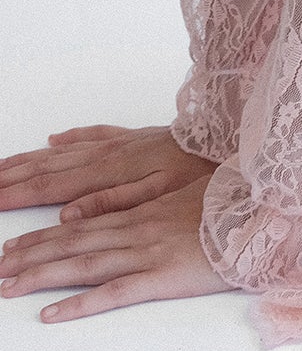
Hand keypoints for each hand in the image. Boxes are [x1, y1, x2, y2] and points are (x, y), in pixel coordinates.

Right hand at [0, 124, 216, 220]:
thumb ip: (112, 203)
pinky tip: (54, 139)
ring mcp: (122, 142)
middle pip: (49, 169)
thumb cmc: (201, 171)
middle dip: (13, 179)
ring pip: (64, 152)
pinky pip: (92, 135)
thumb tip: (67, 214)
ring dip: (30, 160)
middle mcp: (110, 155)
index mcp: (111, 173)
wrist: (230, 138)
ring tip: (3, 167)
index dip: (18, 195)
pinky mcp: (136, 137)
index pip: (52, 188)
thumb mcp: (160, 195)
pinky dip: (68, 139)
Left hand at [0, 174, 229, 320]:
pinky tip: (53, 313)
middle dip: (30, 255)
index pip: (80, 225)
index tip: (13, 246)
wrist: (263, 217)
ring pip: (84, 265)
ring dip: (42, 275)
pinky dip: (80, 304)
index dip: (43, 237)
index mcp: (141, 211)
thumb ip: (147, 201)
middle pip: (73, 244)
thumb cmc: (230, 206)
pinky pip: (113, 293)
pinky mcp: (162, 277)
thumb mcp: (185, 194)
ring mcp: (147, 253)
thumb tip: (114, 211)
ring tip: (9, 286)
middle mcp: (136, 230)